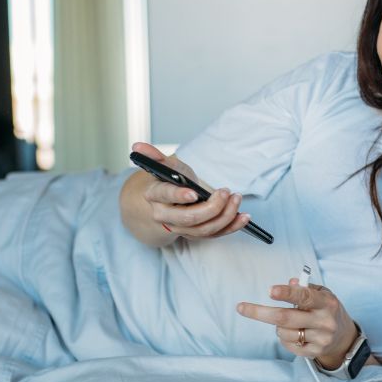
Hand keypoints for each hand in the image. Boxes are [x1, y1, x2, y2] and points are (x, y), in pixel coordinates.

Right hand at [132, 142, 248, 238]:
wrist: (166, 204)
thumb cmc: (169, 180)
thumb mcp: (164, 166)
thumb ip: (154, 156)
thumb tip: (138, 146)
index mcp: (155, 195)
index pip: (165, 196)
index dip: (179, 196)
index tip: (195, 193)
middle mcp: (165, 215)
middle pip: (189, 218)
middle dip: (211, 207)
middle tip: (226, 192)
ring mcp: (180, 228)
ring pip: (204, 229)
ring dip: (225, 216)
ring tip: (237, 199)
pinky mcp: (195, 234)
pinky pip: (214, 235)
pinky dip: (231, 227)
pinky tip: (244, 217)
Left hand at [236, 278, 358, 367]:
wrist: (344, 338)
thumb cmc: (327, 310)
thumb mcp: (323, 294)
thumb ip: (306, 288)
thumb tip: (289, 283)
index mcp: (326, 303)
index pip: (305, 296)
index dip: (287, 294)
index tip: (270, 291)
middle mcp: (324, 322)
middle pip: (285, 318)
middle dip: (260, 312)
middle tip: (241, 307)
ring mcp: (320, 339)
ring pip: (283, 332)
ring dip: (278, 326)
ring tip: (289, 322)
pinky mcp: (314, 352)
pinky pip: (287, 345)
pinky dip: (284, 337)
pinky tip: (294, 333)